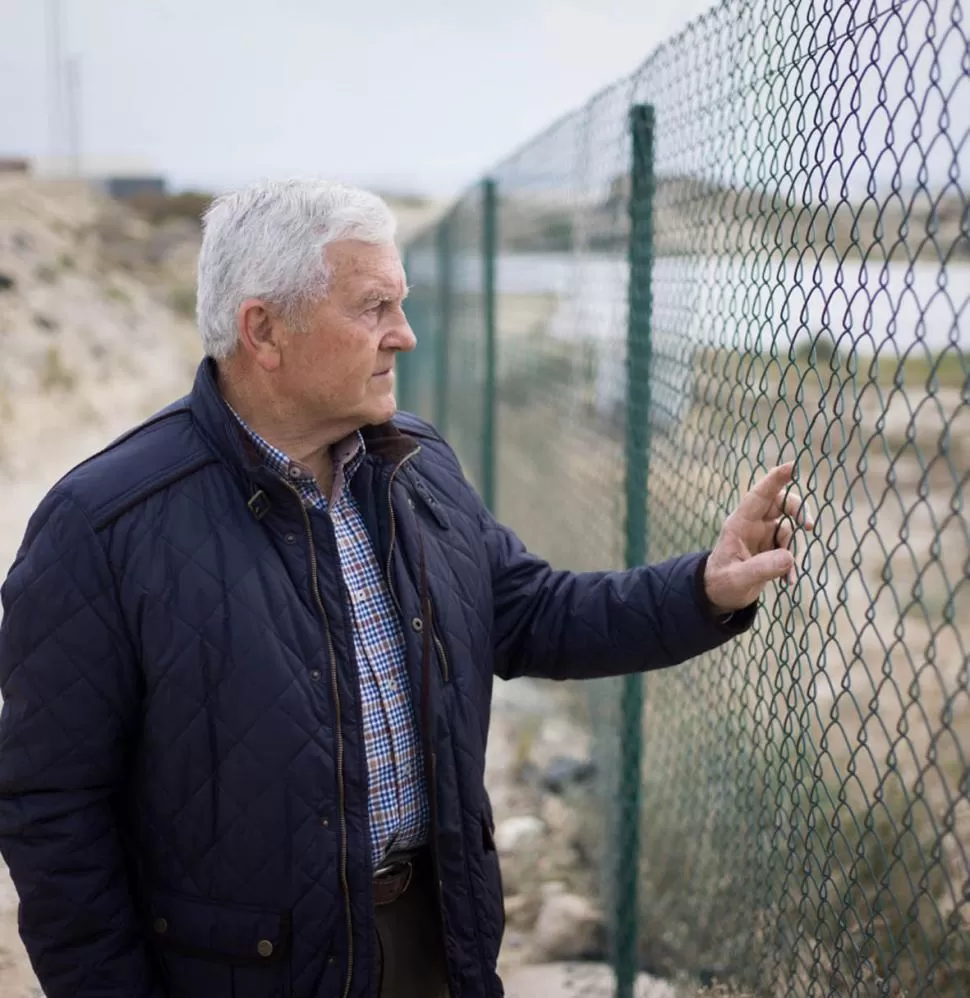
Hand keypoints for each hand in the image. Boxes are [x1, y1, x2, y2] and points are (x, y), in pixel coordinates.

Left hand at [703, 461, 814, 613]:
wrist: (719, 594)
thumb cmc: (722, 582)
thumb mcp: (738, 578)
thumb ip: (762, 568)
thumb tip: (789, 558)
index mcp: (739, 524)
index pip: (758, 496)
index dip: (774, 480)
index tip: (791, 465)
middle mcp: (753, 525)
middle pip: (780, 503)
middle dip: (797, 510)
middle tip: (808, 525)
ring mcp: (764, 536)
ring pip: (789, 529)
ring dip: (793, 550)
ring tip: (788, 576)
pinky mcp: (772, 549)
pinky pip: (790, 549)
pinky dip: (793, 564)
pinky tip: (789, 581)